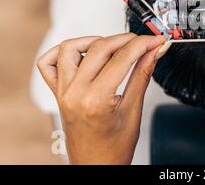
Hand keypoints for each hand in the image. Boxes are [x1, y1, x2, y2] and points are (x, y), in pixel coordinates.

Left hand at [36, 33, 169, 163]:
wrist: (96, 165)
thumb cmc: (113, 147)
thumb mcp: (134, 109)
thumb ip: (143, 74)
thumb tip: (153, 52)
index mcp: (96, 100)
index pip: (123, 57)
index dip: (143, 44)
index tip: (156, 40)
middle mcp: (75, 93)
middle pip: (100, 47)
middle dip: (126, 39)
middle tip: (144, 42)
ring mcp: (63, 91)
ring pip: (71, 48)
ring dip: (95, 40)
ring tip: (114, 47)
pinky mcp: (57, 92)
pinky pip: (49, 63)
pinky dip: (63, 52)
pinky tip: (82, 53)